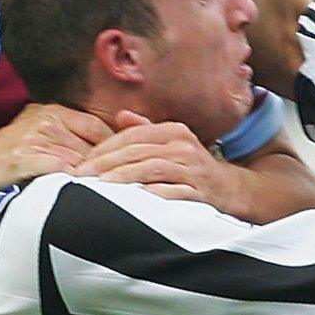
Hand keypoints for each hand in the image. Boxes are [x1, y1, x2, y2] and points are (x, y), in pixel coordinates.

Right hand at [0, 102, 111, 207]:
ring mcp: (34, 139)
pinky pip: (62, 173)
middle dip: (102, 169)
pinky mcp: (24, 158)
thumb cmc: (13, 159)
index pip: (98, 127)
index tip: (122, 164)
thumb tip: (113, 146)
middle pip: (92, 148)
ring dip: (90, 180)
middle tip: (113, 185)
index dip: (113, 148)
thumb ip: (72, 136)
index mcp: (52, 112)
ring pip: (80, 162)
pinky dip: (72, 185)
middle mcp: (45, 121)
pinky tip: (77, 196)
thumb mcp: (41, 136)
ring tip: (99, 195)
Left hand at [75, 110, 241, 206]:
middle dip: (106, 163)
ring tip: (101, 185)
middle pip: (138, 152)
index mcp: (175, 131)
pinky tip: (134, 198)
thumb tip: (121, 116)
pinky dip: (153, 194)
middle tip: (83, 175)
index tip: (84, 161)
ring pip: (152, 168)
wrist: (231, 189)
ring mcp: (193, 169)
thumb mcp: (173, 143)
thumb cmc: (194, 168)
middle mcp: (184, 147)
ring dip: (124, 177)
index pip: (133, 135)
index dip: (105, 147)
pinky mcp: (200, 191)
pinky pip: (173, 192)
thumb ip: (146, 130)